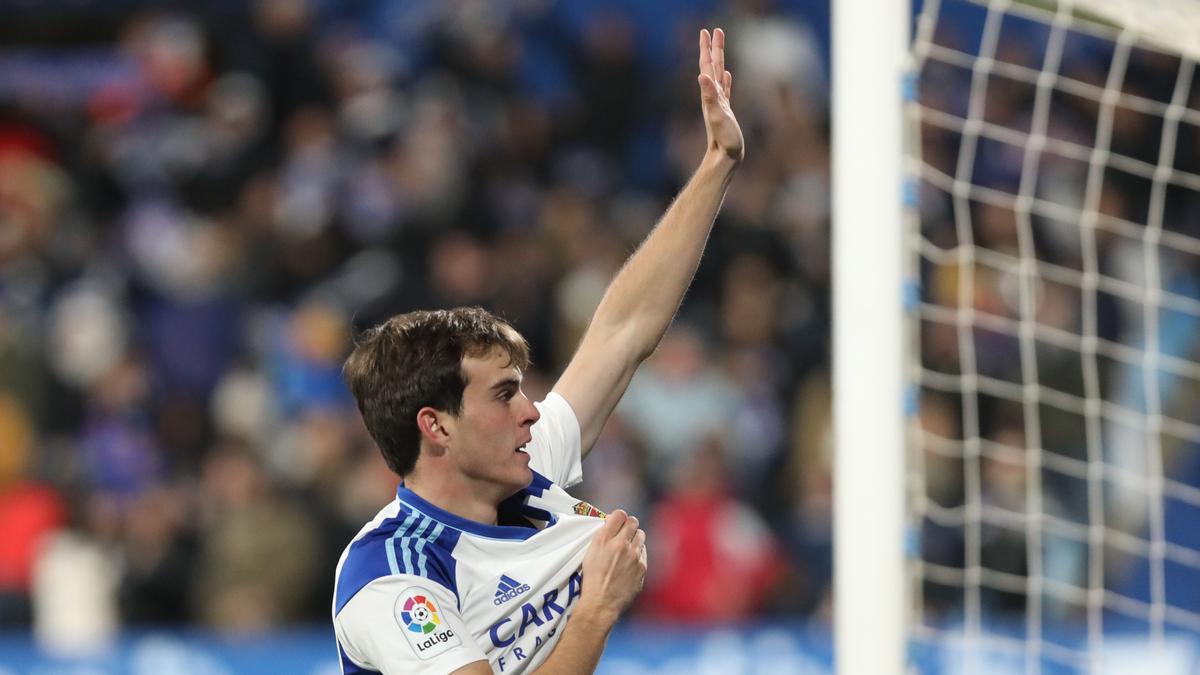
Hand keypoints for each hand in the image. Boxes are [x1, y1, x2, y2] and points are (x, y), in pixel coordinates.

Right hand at [578, 509, 646, 623]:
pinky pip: (643, 552)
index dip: (618, 516)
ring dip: (635, 538)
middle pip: (633, 522)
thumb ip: (602, 535)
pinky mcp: (642, 567)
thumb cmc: (592, 579)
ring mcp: (634, 556)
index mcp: (604, 539)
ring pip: (641, 535)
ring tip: (628, 546)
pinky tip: (630, 561)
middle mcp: (621, 545)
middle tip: (624, 531)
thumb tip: (611, 523)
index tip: (616, 522)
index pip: (619, 514)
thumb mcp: (590, 552)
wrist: (601, 602)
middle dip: (629, 525)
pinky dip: (638, 553)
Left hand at [698, 28, 743, 163]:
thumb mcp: (717, 115)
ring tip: (719, 47)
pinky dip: (726, 79)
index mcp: (711, 94)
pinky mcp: (726, 110)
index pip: (708, 66)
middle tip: (714, 31)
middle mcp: (713, 96)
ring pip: (719, 75)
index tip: (707, 31)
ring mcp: (720, 102)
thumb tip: (702, 75)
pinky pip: (726, 89)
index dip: (708, 48)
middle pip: (713, 66)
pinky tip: (727, 75)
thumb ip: (710, 96)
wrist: (724, 158)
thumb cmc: (724, 140)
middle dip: (713, 48)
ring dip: (719, 60)